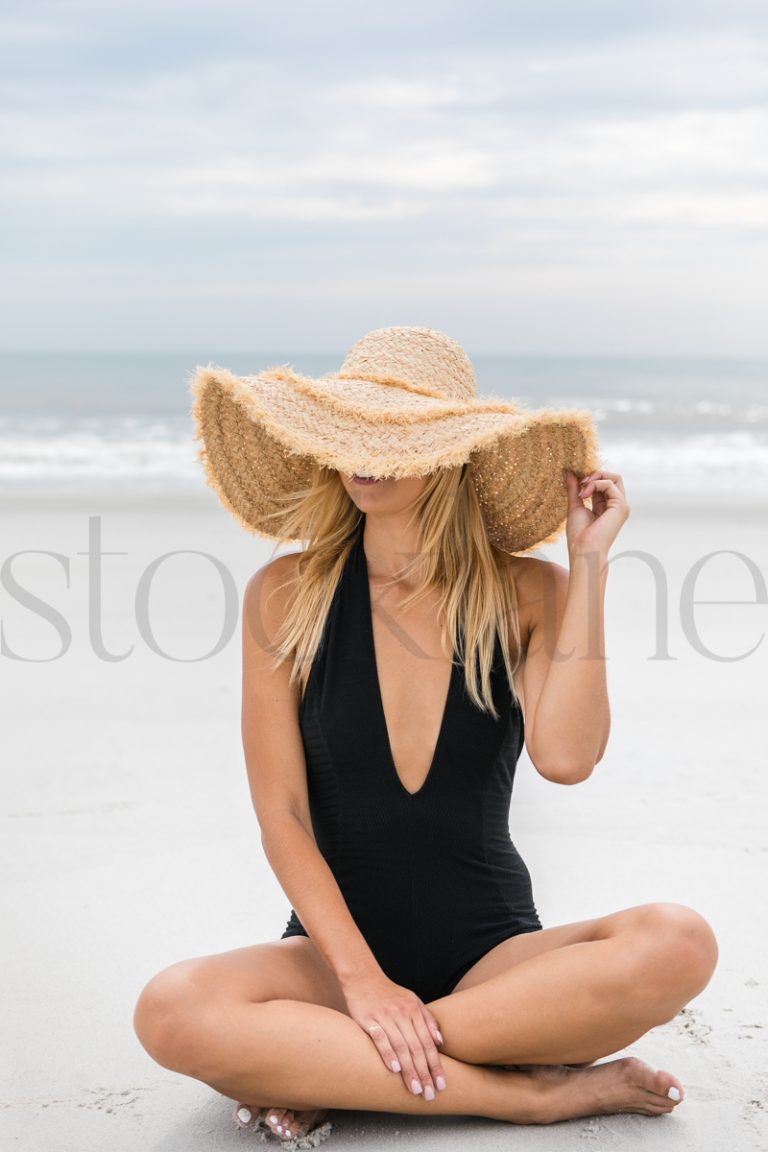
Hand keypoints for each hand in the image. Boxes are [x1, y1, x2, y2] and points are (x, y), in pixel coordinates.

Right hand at [342, 971, 446, 1099]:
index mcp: (414, 1010)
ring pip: (401, 1046)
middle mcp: (402, 1013)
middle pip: (416, 1047)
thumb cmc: (389, 994)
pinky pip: (379, 1037)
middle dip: (424, 1073)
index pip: (428, 1042)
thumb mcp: (412, 1001)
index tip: (441, 1084)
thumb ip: (426, 1019)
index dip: (435, 1064)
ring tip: (415, 1088)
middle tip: (429, 1094)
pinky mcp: (367, 1018)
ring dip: (409, 1070)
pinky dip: (387, 1053)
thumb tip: (439, 1041)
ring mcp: (385, 1015)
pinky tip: (394, 1068)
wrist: (363, 977)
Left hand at [563, 468, 629, 558]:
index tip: (577, 482)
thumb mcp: (575, 505)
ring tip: (582, 491)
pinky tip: (584, 495)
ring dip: (595, 478)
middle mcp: (617, 505)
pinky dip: (596, 484)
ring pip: (614, 478)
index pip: (605, 483)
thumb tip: (568, 472)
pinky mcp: (621, 506)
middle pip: (613, 477)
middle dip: (596, 474)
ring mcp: (621, 506)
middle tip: (581, 482)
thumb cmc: (579, 535)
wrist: (583, 549)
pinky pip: (610, 484)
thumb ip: (574, 488)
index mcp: (607, 506)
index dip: (591, 478)